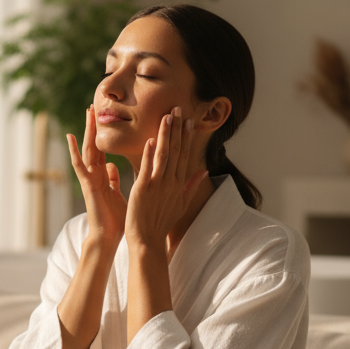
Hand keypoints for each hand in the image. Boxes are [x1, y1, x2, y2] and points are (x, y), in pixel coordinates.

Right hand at [67, 105, 126, 247]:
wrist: (108, 236)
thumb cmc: (115, 219)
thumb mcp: (117, 193)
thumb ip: (112, 179)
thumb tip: (111, 166)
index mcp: (102, 176)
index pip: (102, 151)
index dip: (102, 135)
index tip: (103, 118)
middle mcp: (94, 175)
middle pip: (94, 145)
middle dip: (93, 127)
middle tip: (93, 106)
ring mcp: (89, 179)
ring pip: (87, 150)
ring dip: (87, 131)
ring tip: (87, 112)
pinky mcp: (87, 185)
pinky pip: (79, 165)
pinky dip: (74, 151)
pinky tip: (71, 137)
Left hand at [125, 107, 209, 251]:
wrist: (148, 240)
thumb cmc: (161, 222)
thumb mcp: (181, 204)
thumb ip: (192, 186)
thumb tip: (205, 171)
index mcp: (179, 184)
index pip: (184, 155)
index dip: (186, 136)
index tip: (188, 120)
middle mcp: (171, 182)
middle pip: (177, 150)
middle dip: (178, 129)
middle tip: (178, 108)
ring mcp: (158, 185)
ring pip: (164, 155)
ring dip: (166, 135)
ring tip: (167, 116)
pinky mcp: (144, 189)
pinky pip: (148, 168)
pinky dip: (150, 154)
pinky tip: (152, 139)